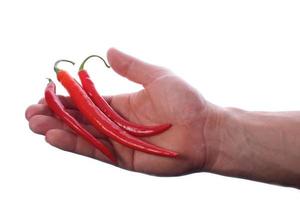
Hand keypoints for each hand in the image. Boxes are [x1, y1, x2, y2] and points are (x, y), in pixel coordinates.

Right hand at [25, 48, 221, 175]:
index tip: (47, 93)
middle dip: (55, 115)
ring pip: (83, 135)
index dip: (67, 99)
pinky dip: (74, 144)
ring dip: (58, 129)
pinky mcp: (123, 159)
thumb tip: (108, 51)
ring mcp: (119, 142)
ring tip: (35, 123)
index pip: (87, 102)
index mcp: (122, 104)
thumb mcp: (157, 76)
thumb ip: (132, 66)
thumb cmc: (186, 102)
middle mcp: (116, 123)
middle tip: (32, 111)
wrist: (205, 130)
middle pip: (80, 119)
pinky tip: (55, 136)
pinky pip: (95, 151)